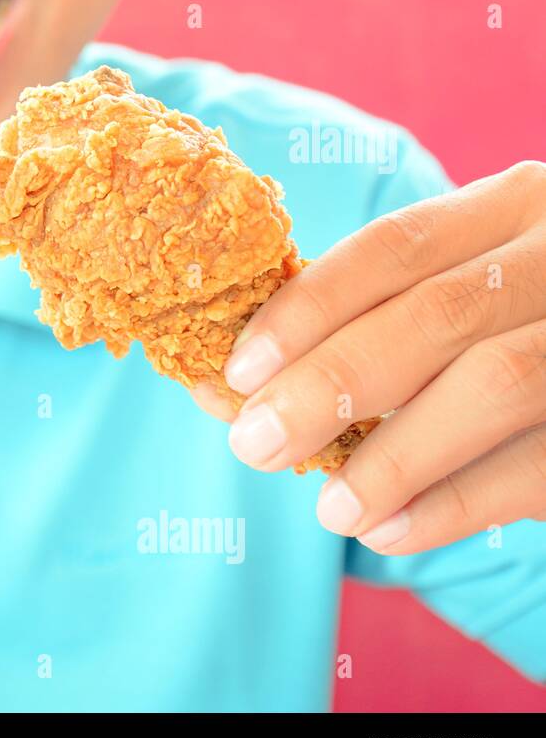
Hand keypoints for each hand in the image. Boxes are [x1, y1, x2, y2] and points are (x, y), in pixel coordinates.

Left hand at [199, 160, 545, 554]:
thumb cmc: (515, 334)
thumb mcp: (457, 303)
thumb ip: (359, 332)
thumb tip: (222, 389)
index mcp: (513, 207)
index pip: (394, 246)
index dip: (307, 308)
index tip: (237, 370)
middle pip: (439, 313)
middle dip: (331, 382)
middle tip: (254, 445)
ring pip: (498, 381)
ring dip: (398, 453)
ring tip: (332, 510)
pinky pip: (542, 460)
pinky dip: (459, 501)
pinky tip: (393, 530)